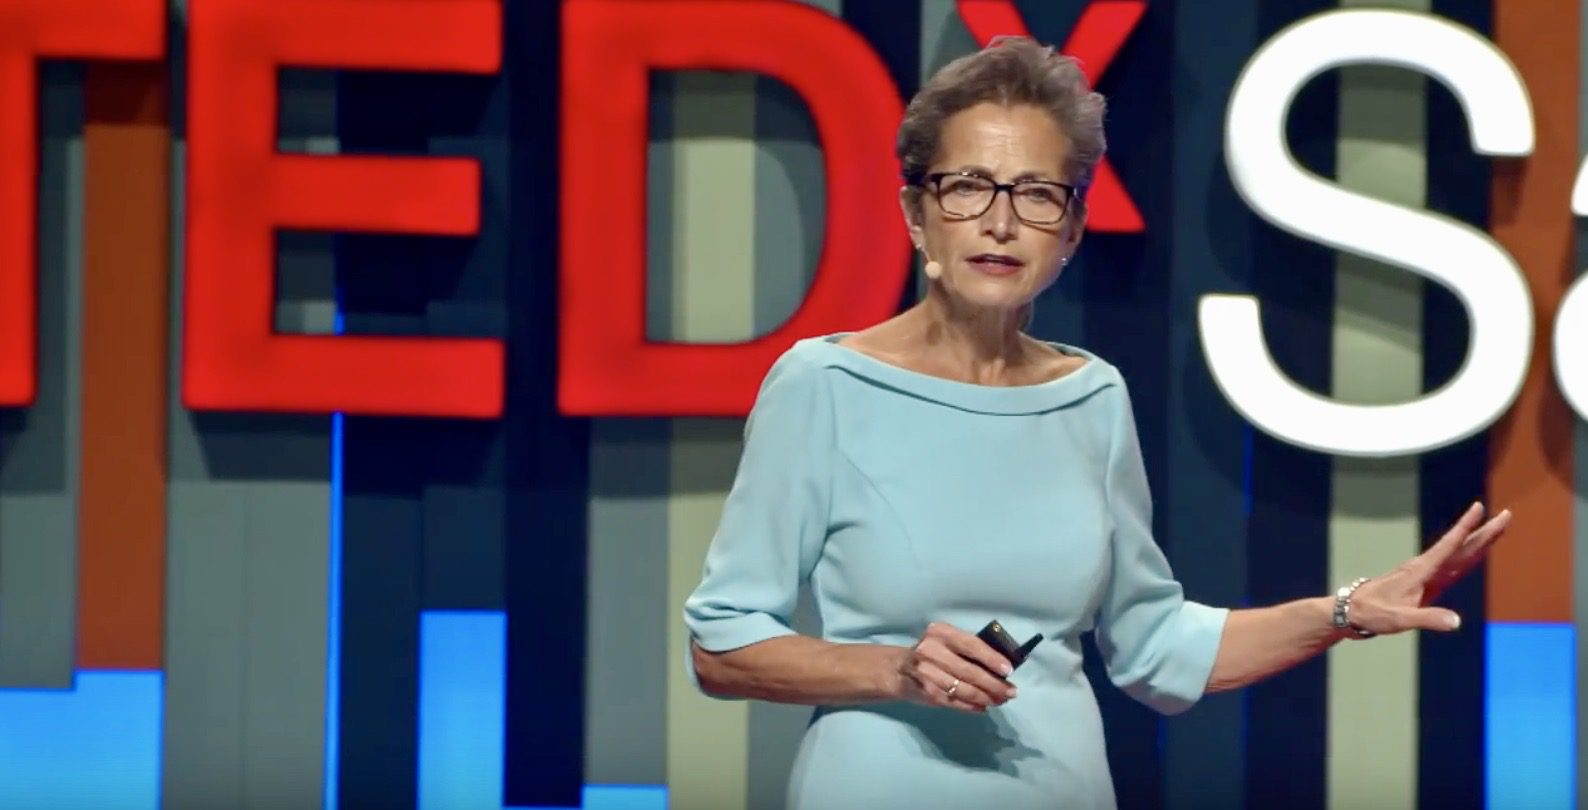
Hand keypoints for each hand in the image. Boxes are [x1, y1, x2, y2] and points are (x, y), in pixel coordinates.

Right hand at [894, 622, 1017, 712]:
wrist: (895, 669)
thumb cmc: (929, 652)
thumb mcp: (944, 641)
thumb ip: (968, 650)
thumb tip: (1001, 666)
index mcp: (940, 633)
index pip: (971, 645)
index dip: (992, 658)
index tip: (1009, 670)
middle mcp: (931, 651)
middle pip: (969, 671)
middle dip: (994, 684)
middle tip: (1011, 692)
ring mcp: (927, 674)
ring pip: (964, 690)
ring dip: (986, 698)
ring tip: (1000, 700)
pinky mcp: (926, 693)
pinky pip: (955, 702)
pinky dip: (971, 706)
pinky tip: (983, 707)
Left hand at [1345, 501, 1512, 635]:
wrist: (1352, 611)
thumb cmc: (1374, 614)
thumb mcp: (1400, 620)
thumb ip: (1427, 619)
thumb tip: (1456, 622)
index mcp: (1421, 572)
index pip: (1449, 546)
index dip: (1465, 527)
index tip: (1479, 507)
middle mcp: (1426, 568)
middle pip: (1462, 547)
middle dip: (1485, 531)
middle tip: (1507, 515)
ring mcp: (1427, 574)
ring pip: (1460, 554)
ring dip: (1480, 540)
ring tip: (1498, 526)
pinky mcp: (1426, 582)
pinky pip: (1453, 566)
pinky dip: (1468, 556)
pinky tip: (1476, 552)